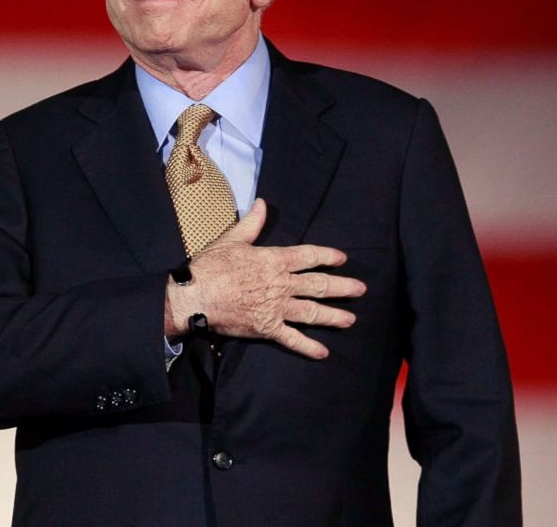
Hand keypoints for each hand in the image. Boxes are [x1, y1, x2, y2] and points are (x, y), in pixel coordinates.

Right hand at [165, 198, 365, 358]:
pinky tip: (323, 352)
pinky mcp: (267, 327)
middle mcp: (281, 284)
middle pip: (318, 285)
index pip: (309, 256)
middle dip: (342, 287)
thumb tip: (262, 203)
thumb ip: (251, 223)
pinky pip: (292, 339)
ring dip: (333, 316)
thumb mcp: (232, 239)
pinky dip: (308, 346)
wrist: (196, 295)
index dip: (327, 256)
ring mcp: (276, 307)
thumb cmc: (211, 266)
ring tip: (350, 319)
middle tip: (360, 289)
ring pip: (312, 312)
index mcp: (274, 260)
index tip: (342, 259)